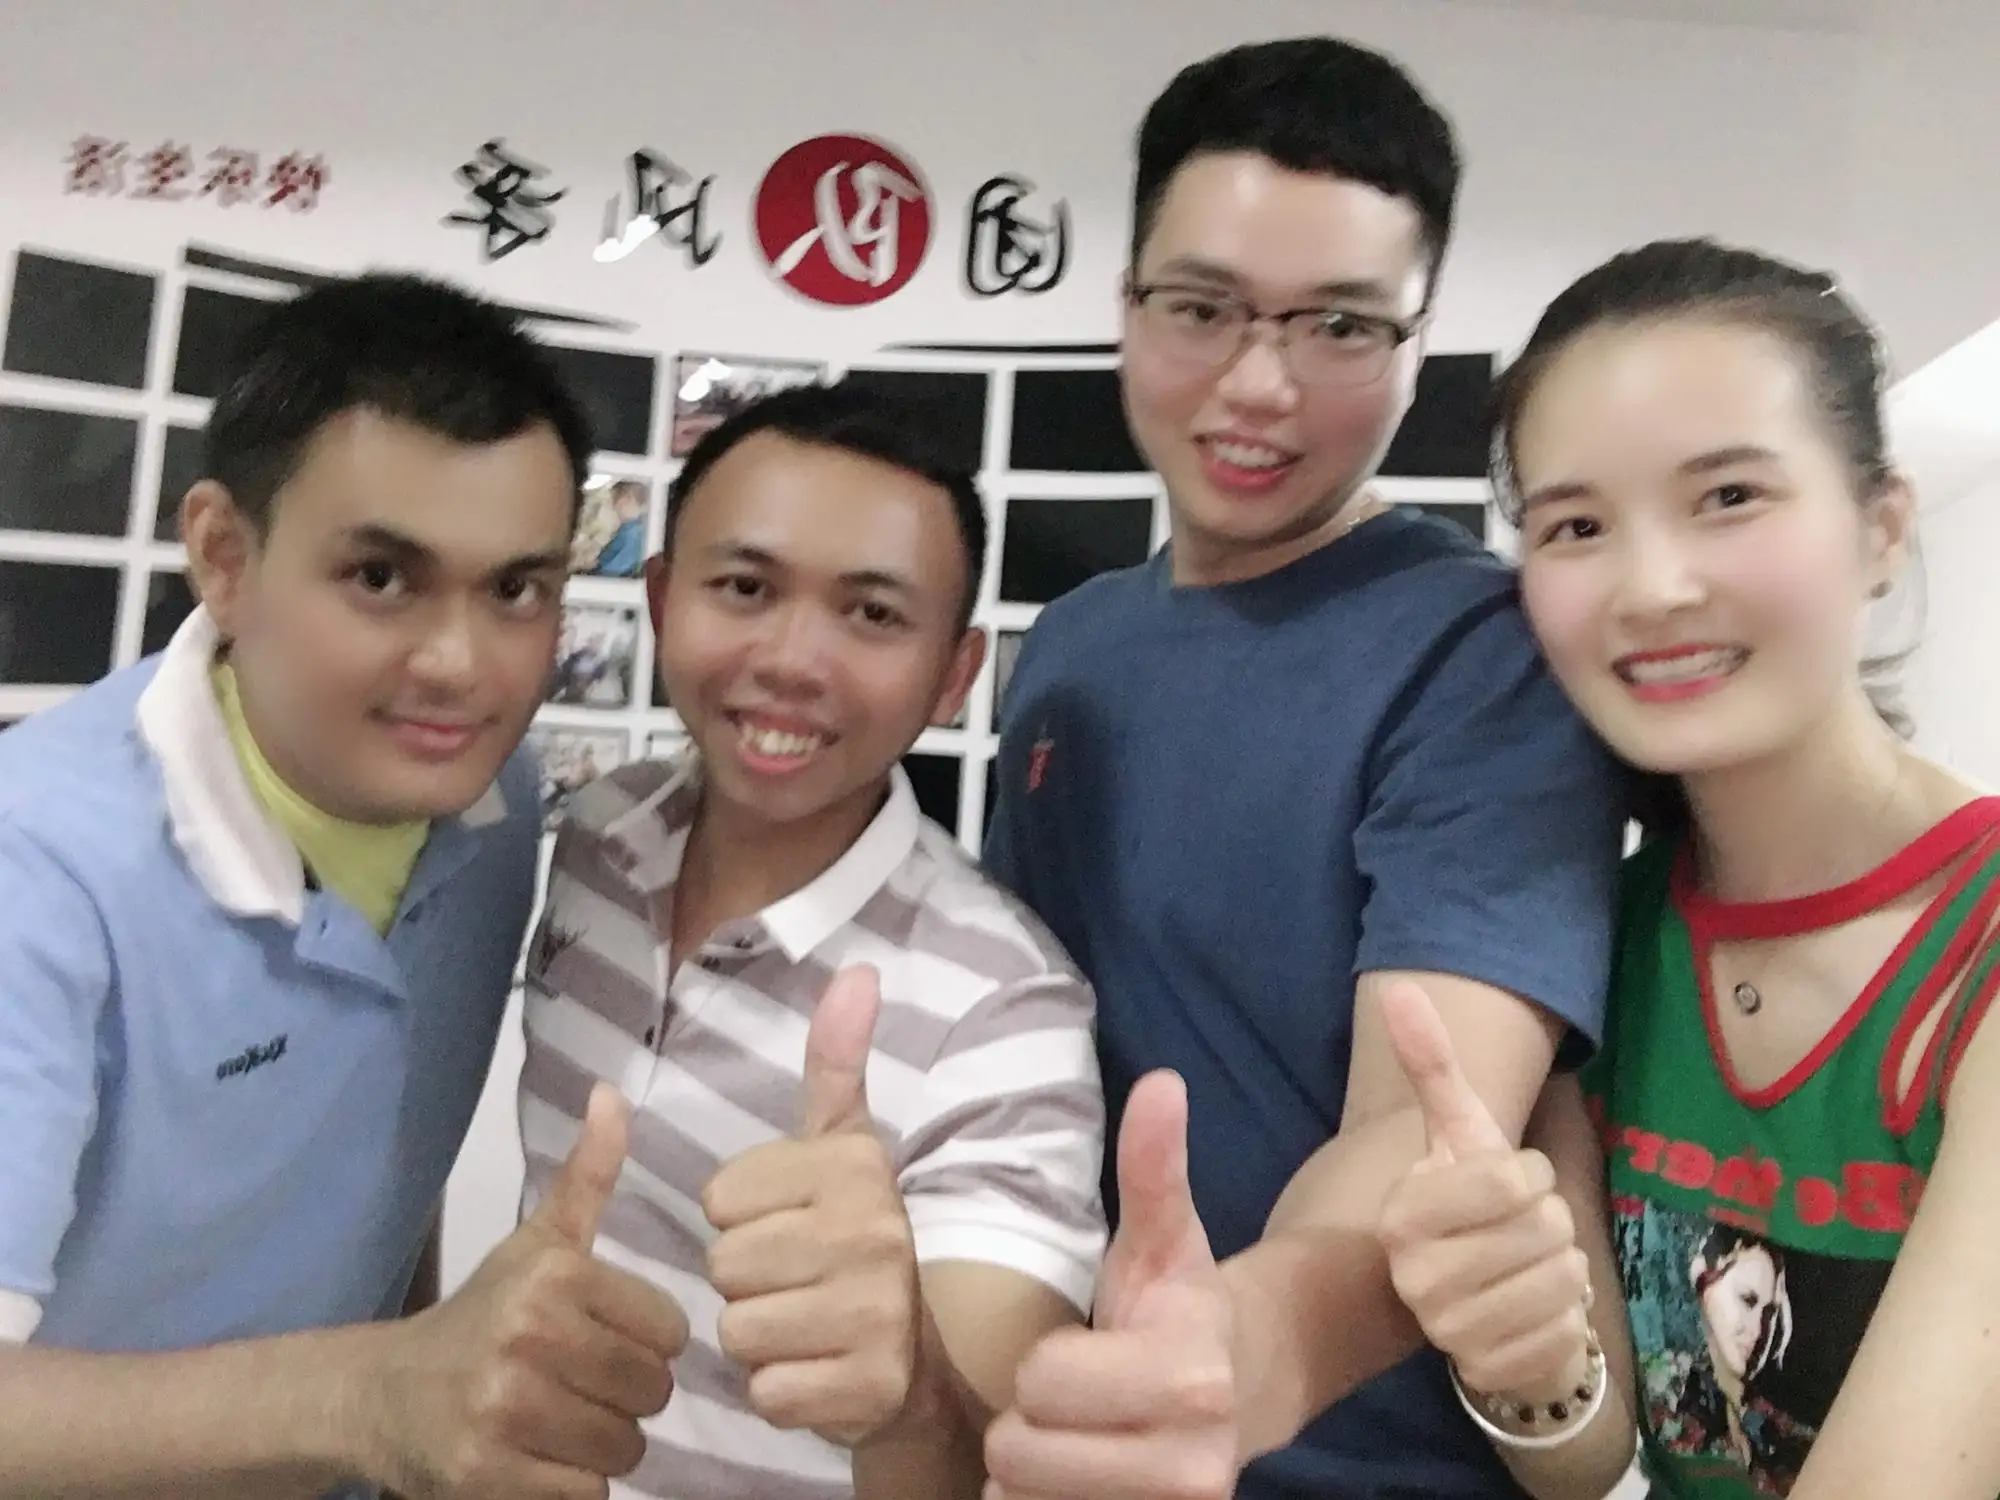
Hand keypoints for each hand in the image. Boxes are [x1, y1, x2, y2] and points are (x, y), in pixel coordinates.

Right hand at [369, 1083, 688, 1498]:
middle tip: (581, 1387)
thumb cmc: (480, 1316)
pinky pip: (587, 1495)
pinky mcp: (488, 1478)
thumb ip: (588, 1173)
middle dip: (626, 1398)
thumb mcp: (537, 1241)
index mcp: (553, 1277)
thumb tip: (613, 1092)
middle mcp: (529, 1339)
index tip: (604, 1340)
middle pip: (651, 1393)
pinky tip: (540, 1460)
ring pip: (625, 1449)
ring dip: (603, 1446)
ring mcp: (506, 1412)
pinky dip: (573, 1486)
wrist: (382, 1396)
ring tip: (561, 1422)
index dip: (646, 1343)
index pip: (670, 1332)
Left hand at [703, 965, 924, 1447]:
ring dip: (757, 1338)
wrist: (915, 1358)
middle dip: (744, 1281)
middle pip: (723, 1265)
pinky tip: (815, 1371)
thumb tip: (857, 970)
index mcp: (856, 1169)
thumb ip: (836, 1062)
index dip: (739, 1219)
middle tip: (793, 1282)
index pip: (719, 1199)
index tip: (788, 1225)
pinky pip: (764, 1390)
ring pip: (736, 1330)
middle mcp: (873, 1234)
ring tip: (802, 1326)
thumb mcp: (845, 1146)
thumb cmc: (855, 1240)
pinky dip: (778, 1392)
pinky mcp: (866, 1387)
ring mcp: (874, 1314)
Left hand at [984, 1070, 1237, 1499]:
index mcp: (1190, 1376)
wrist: (1239, 1394)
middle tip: (1065, 1399)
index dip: (1042, 1364)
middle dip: (1026, 1422)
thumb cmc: (1176, 1306)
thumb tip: (1161, 1082)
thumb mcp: (1162, 1235)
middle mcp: (1194, 1464)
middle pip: (1023, 1453)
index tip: (1077, 1346)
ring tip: (1069, 1439)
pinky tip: (1073, 1482)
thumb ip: (1153, 1164)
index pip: (1043, 1382)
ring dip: (1028, 1474)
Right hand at [1375, 979, 1591, 1399]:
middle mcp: (1416, 1277)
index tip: (1507, 1183)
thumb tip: (1400, 987)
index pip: (1512, 1178)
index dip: (1528, 1173)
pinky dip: (1568, 1319)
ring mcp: (1451, 1332)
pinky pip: (1568, 1332)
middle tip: (1522, 1232)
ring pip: (1564, 1280)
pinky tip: (1537, 1312)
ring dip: (1563, 1271)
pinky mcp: (1491, 1372)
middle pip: (1546, 1228)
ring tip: (1530, 1270)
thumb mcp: (1458, 1134)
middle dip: (1551, 1222)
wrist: (1478, 1302)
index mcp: (1404, 1214)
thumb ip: (1430, 1065)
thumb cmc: (1474, 1206)